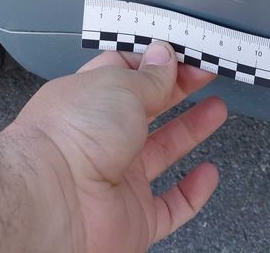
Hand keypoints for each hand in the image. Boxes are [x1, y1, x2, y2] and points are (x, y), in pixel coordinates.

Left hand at [1, 41, 226, 251]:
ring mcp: (116, 177)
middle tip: (205, 72)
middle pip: (147, 108)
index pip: (124, 72)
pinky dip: (192, 192)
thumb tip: (165, 56)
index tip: (184, 52)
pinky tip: (208, 173)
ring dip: (190, 130)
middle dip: (178, 88)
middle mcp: (99, 137)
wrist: (54, 202)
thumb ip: (149, 75)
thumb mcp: (119, 86)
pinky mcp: (133, 217)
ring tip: (216, 109)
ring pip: (161, 151)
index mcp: (87, 99)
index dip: (156, 61)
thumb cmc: (70, 137)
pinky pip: (170, 205)